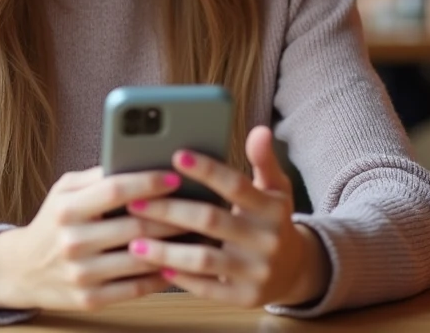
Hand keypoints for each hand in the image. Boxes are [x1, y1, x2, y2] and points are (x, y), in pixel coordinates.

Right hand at [0, 167, 186, 311]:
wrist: (22, 269)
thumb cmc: (54, 221)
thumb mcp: (64, 191)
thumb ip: (97, 176)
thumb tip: (137, 159)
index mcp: (67, 209)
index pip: (115, 190)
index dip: (148, 182)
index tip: (175, 177)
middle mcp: (72, 242)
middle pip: (135, 227)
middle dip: (172, 216)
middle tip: (198, 206)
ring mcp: (82, 274)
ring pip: (141, 260)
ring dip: (174, 248)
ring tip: (197, 234)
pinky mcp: (90, 299)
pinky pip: (135, 288)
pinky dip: (161, 276)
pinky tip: (178, 263)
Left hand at [126, 126, 329, 307]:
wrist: (295, 272)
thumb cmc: (273, 222)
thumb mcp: (277, 189)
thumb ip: (264, 160)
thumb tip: (259, 130)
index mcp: (272, 208)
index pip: (235, 185)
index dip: (206, 170)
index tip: (175, 155)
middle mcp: (266, 240)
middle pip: (211, 220)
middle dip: (170, 210)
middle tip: (135, 202)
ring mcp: (256, 272)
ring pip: (204, 259)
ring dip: (166, 250)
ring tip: (133, 241)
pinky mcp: (244, 298)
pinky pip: (207, 289)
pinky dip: (180, 279)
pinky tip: (155, 267)